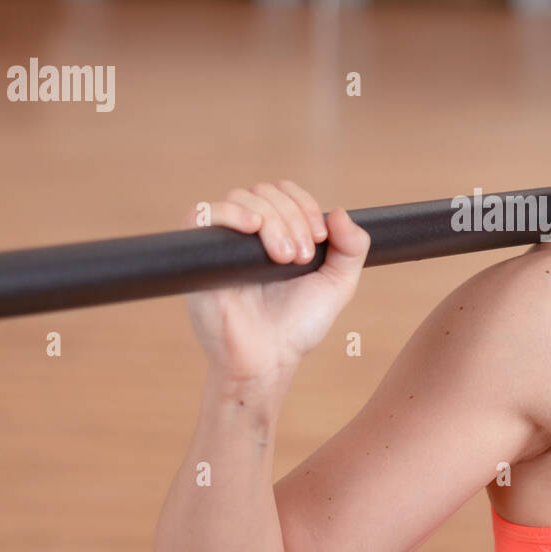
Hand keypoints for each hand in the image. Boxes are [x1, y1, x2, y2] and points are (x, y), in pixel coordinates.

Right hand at [183, 180, 370, 387]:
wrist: (268, 359)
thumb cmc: (297, 325)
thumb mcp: (338, 283)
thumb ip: (352, 247)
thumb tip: (340, 212)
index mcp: (275, 232)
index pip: (285, 192)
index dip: (305, 205)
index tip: (319, 238)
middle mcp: (246, 233)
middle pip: (265, 192)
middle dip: (292, 218)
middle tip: (300, 257)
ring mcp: (222, 243)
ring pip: (241, 199)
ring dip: (272, 220)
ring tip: (284, 259)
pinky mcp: (198, 256)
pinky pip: (202, 214)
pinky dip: (230, 212)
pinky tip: (252, 228)